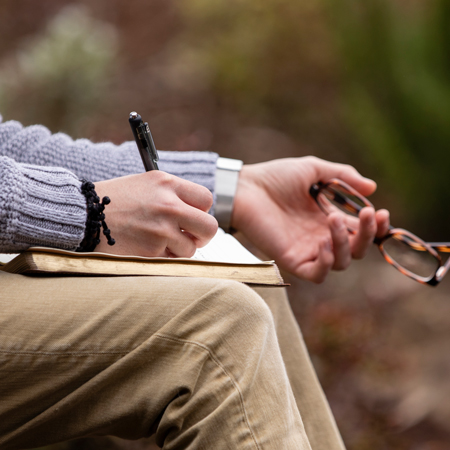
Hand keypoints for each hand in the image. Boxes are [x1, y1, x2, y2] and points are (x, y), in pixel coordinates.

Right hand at [94, 171, 217, 256]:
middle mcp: (168, 205)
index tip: (194, 216)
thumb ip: (174, 194)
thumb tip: (199, 212)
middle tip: (192, 236)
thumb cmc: (114, 200)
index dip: (203, 211)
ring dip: (179, 248)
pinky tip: (147, 247)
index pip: (206, 199)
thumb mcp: (146, 184)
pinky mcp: (152, 252)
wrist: (84, 216)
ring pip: (191, 248)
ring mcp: (161, 230)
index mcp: (167, 183)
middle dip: (203, 235)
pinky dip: (163, 258)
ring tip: (158, 240)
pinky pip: (172, 260)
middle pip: (209, 227)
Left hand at [231, 156, 389, 282]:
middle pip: (357, 250)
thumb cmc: (275, 177)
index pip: (360, 231)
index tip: (381, 212)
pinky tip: (324, 242)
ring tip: (333, 219)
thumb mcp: (313, 170)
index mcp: (328, 218)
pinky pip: (317, 274)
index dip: (375, 226)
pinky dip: (327, 263)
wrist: (246, 187)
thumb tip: (372, 188)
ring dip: (345, 244)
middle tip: (367, 214)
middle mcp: (321, 237)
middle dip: (368, 235)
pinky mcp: (291, 259)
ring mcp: (307, 250)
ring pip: (341, 263)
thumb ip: (342, 176)